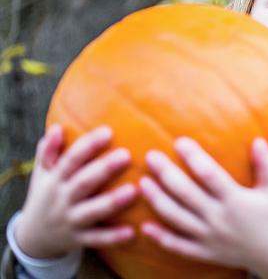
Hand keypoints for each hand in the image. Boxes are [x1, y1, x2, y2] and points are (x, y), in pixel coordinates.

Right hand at [15, 125, 135, 259]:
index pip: (70, 160)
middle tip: (126, 155)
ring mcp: (70, 221)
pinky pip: (97, 239)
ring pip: (91, 212)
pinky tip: (132, 232)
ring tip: (133, 190)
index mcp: (54, 180)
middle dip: (103, 170)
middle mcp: (62, 200)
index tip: (108, 131)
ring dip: (111, 202)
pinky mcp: (79, 240)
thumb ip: (49, 151)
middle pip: (83, 183)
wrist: (33, 237)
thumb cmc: (46, 196)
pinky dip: (113, 237)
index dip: (88, 146)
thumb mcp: (41, 174)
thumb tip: (58, 127)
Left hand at [140, 137, 267, 278]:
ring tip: (142, 183)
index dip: (194, 157)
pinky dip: (160, 237)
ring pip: (176, 218)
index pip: (210, 175)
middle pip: (186, 194)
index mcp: (236, 200)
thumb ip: (267, 164)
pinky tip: (144, 225)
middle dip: (166, 173)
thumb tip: (258, 140)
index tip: (179, 141)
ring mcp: (209, 237)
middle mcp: (219, 219)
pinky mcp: (203, 252)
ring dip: (157, 200)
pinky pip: (177, 246)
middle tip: (150, 156)